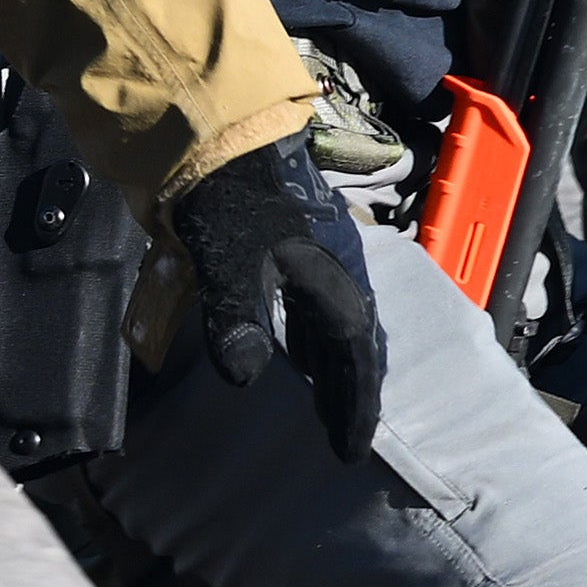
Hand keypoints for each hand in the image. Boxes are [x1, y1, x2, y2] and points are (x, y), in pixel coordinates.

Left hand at [167, 133, 386, 461]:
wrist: (227, 135)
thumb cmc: (229, 199)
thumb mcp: (227, 261)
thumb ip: (236, 318)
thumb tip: (244, 378)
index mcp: (335, 284)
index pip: (356, 359)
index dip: (356, 408)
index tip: (350, 451)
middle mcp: (342, 275)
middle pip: (359, 346)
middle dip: (353, 394)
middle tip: (344, 434)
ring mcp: (327, 260)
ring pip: (344, 326)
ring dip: (337, 367)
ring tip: (325, 398)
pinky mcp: (305, 249)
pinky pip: (326, 307)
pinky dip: (320, 339)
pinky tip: (301, 348)